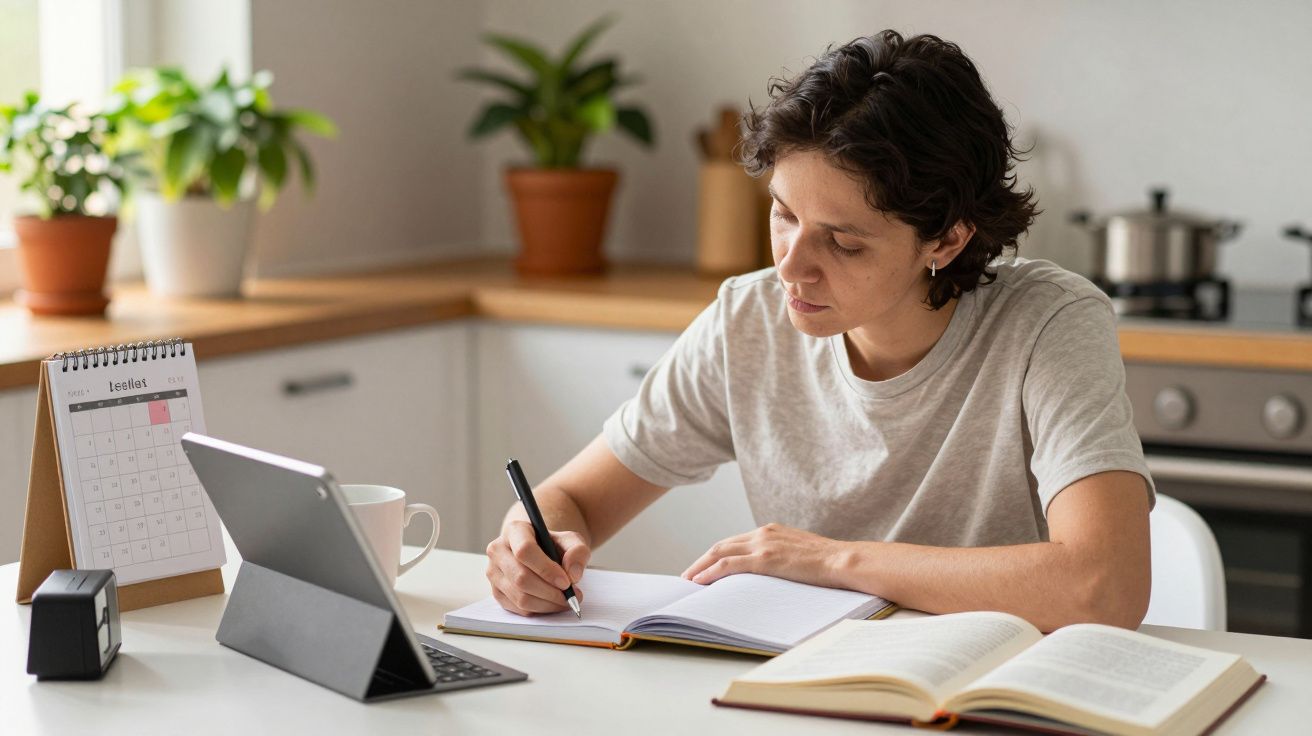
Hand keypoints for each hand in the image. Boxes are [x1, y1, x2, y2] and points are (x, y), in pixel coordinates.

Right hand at [485, 520, 590, 615]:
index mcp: (515, 531)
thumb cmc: (553, 545)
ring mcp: (494, 572)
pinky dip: (539, 610)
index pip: (525, 550)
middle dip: (550, 592)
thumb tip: (573, 574)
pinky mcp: (496, 592)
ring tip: (565, 601)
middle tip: (571, 596)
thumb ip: (578, 552)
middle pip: (521, 577)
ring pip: (520, 597)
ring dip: (547, 604)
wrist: (539, 552)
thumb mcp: (571, 540)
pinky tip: (552, 603)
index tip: (566, 582)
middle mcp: (498, 550)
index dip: (546, 569)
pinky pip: (518, 608)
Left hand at [681, 523, 846, 586]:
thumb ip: (783, 559)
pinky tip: (700, 582)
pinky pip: (729, 565)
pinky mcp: (765, 559)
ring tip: (688, 581)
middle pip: (722, 545)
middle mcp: (763, 533)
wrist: (844, 561)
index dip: (716, 555)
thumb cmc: (829, 563)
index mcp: (771, 531)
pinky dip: (710, 572)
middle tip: (688, 576)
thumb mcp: (800, 555)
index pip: (735, 542)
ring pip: (720, 553)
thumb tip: (773, 575)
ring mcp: (763, 545)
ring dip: (700, 567)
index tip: (705, 566)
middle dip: (702, 560)